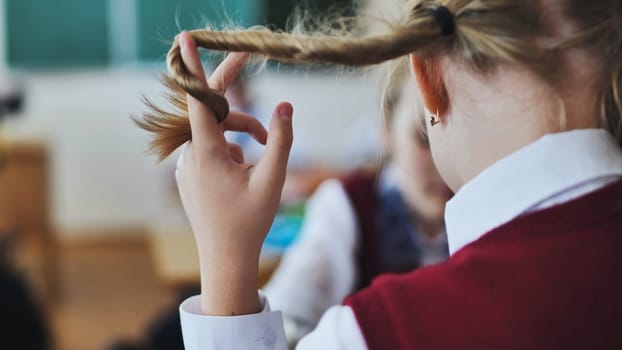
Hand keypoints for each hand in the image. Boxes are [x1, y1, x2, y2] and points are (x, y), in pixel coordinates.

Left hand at [174, 32, 293, 315]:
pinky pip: (212, 149)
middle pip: (215, 112)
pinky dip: (233, 149)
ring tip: (267, 151)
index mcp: (208, 153)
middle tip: (248, 56)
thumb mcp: (273, 180)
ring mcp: (189, 166)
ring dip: (243, 132)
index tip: (185, 40)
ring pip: (218, 133)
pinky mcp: (191, 175)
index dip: (196, 68)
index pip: (200, 101)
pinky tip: (246, 170)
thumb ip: (282, 140)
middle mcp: (192, 155)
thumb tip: (286, 106)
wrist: (225, 259)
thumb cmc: (250, 222)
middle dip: (238, 94)